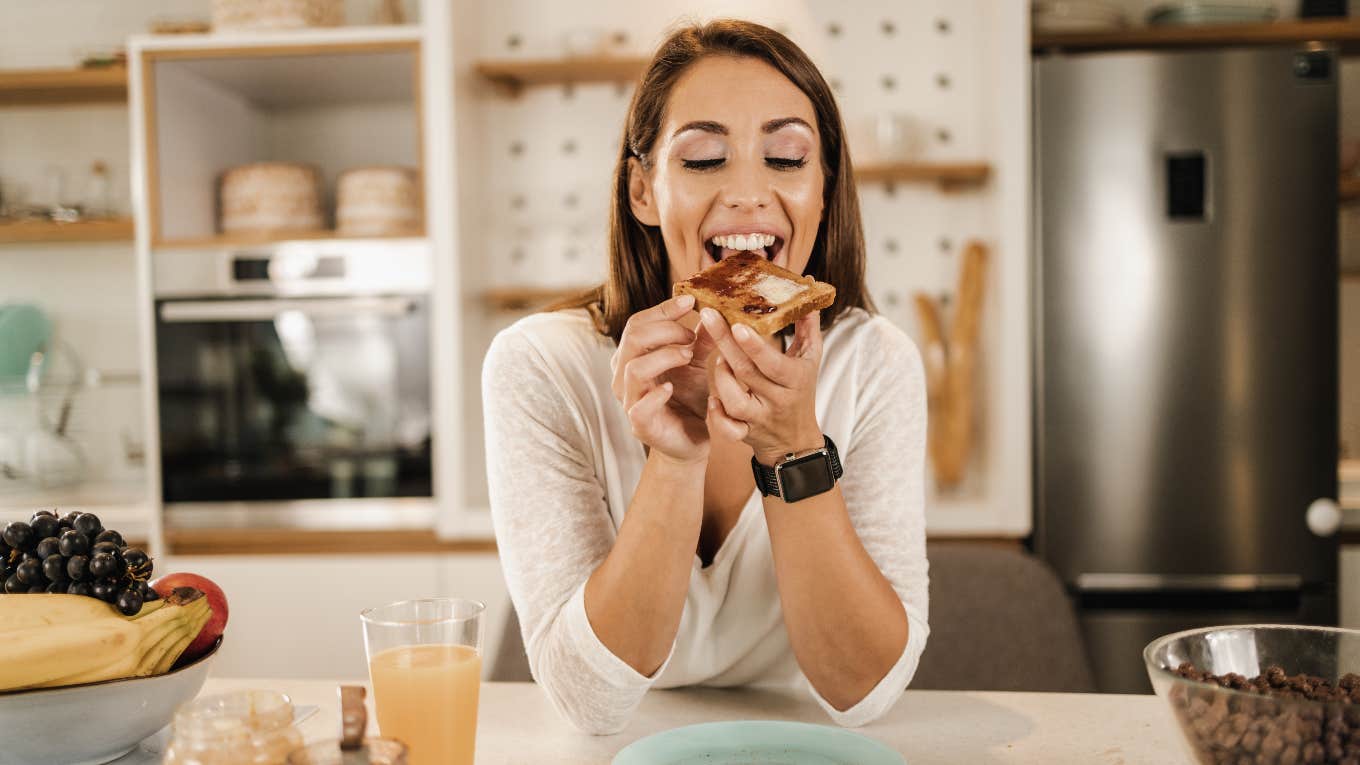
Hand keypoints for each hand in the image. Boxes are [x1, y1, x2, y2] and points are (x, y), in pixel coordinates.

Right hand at [611, 295, 709, 462]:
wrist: (689, 440)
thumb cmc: (687, 398)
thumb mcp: (696, 363)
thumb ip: (700, 338)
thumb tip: (714, 308)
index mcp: (633, 356)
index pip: (638, 323)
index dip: (663, 309)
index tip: (691, 301)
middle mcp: (624, 375)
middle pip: (633, 338)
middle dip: (666, 330)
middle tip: (692, 336)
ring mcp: (630, 400)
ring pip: (634, 368)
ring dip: (665, 356)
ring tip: (689, 356)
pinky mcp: (640, 425)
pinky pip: (640, 406)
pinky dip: (656, 394)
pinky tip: (673, 387)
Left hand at [700, 308, 824, 464]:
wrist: (796, 440)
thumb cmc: (801, 389)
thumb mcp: (809, 357)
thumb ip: (807, 324)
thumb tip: (809, 285)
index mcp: (794, 378)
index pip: (773, 363)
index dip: (754, 346)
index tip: (737, 323)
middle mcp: (777, 399)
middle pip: (747, 372)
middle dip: (725, 343)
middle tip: (708, 315)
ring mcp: (760, 417)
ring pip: (734, 401)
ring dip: (720, 377)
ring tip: (718, 357)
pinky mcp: (745, 433)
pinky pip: (728, 428)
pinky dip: (716, 414)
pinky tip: (711, 398)